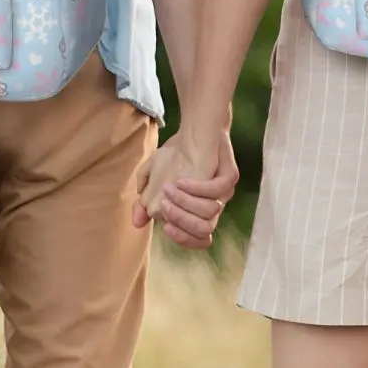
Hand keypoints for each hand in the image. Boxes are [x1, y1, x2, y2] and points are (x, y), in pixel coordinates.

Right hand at [132, 129, 237, 249]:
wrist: (195, 128)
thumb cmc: (176, 154)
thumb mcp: (154, 176)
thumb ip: (145, 200)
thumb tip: (137, 222)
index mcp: (199, 211)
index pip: (198, 239)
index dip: (183, 238)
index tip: (165, 227)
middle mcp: (214, 205)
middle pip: (204, 230)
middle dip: (181, 221)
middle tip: (164, 205)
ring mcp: (224, 192)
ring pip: (210, 213)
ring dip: (186, 203)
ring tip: (169, 188)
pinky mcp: (230, 177)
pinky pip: (216, 190)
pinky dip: (197, 188)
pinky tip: (181, 180)